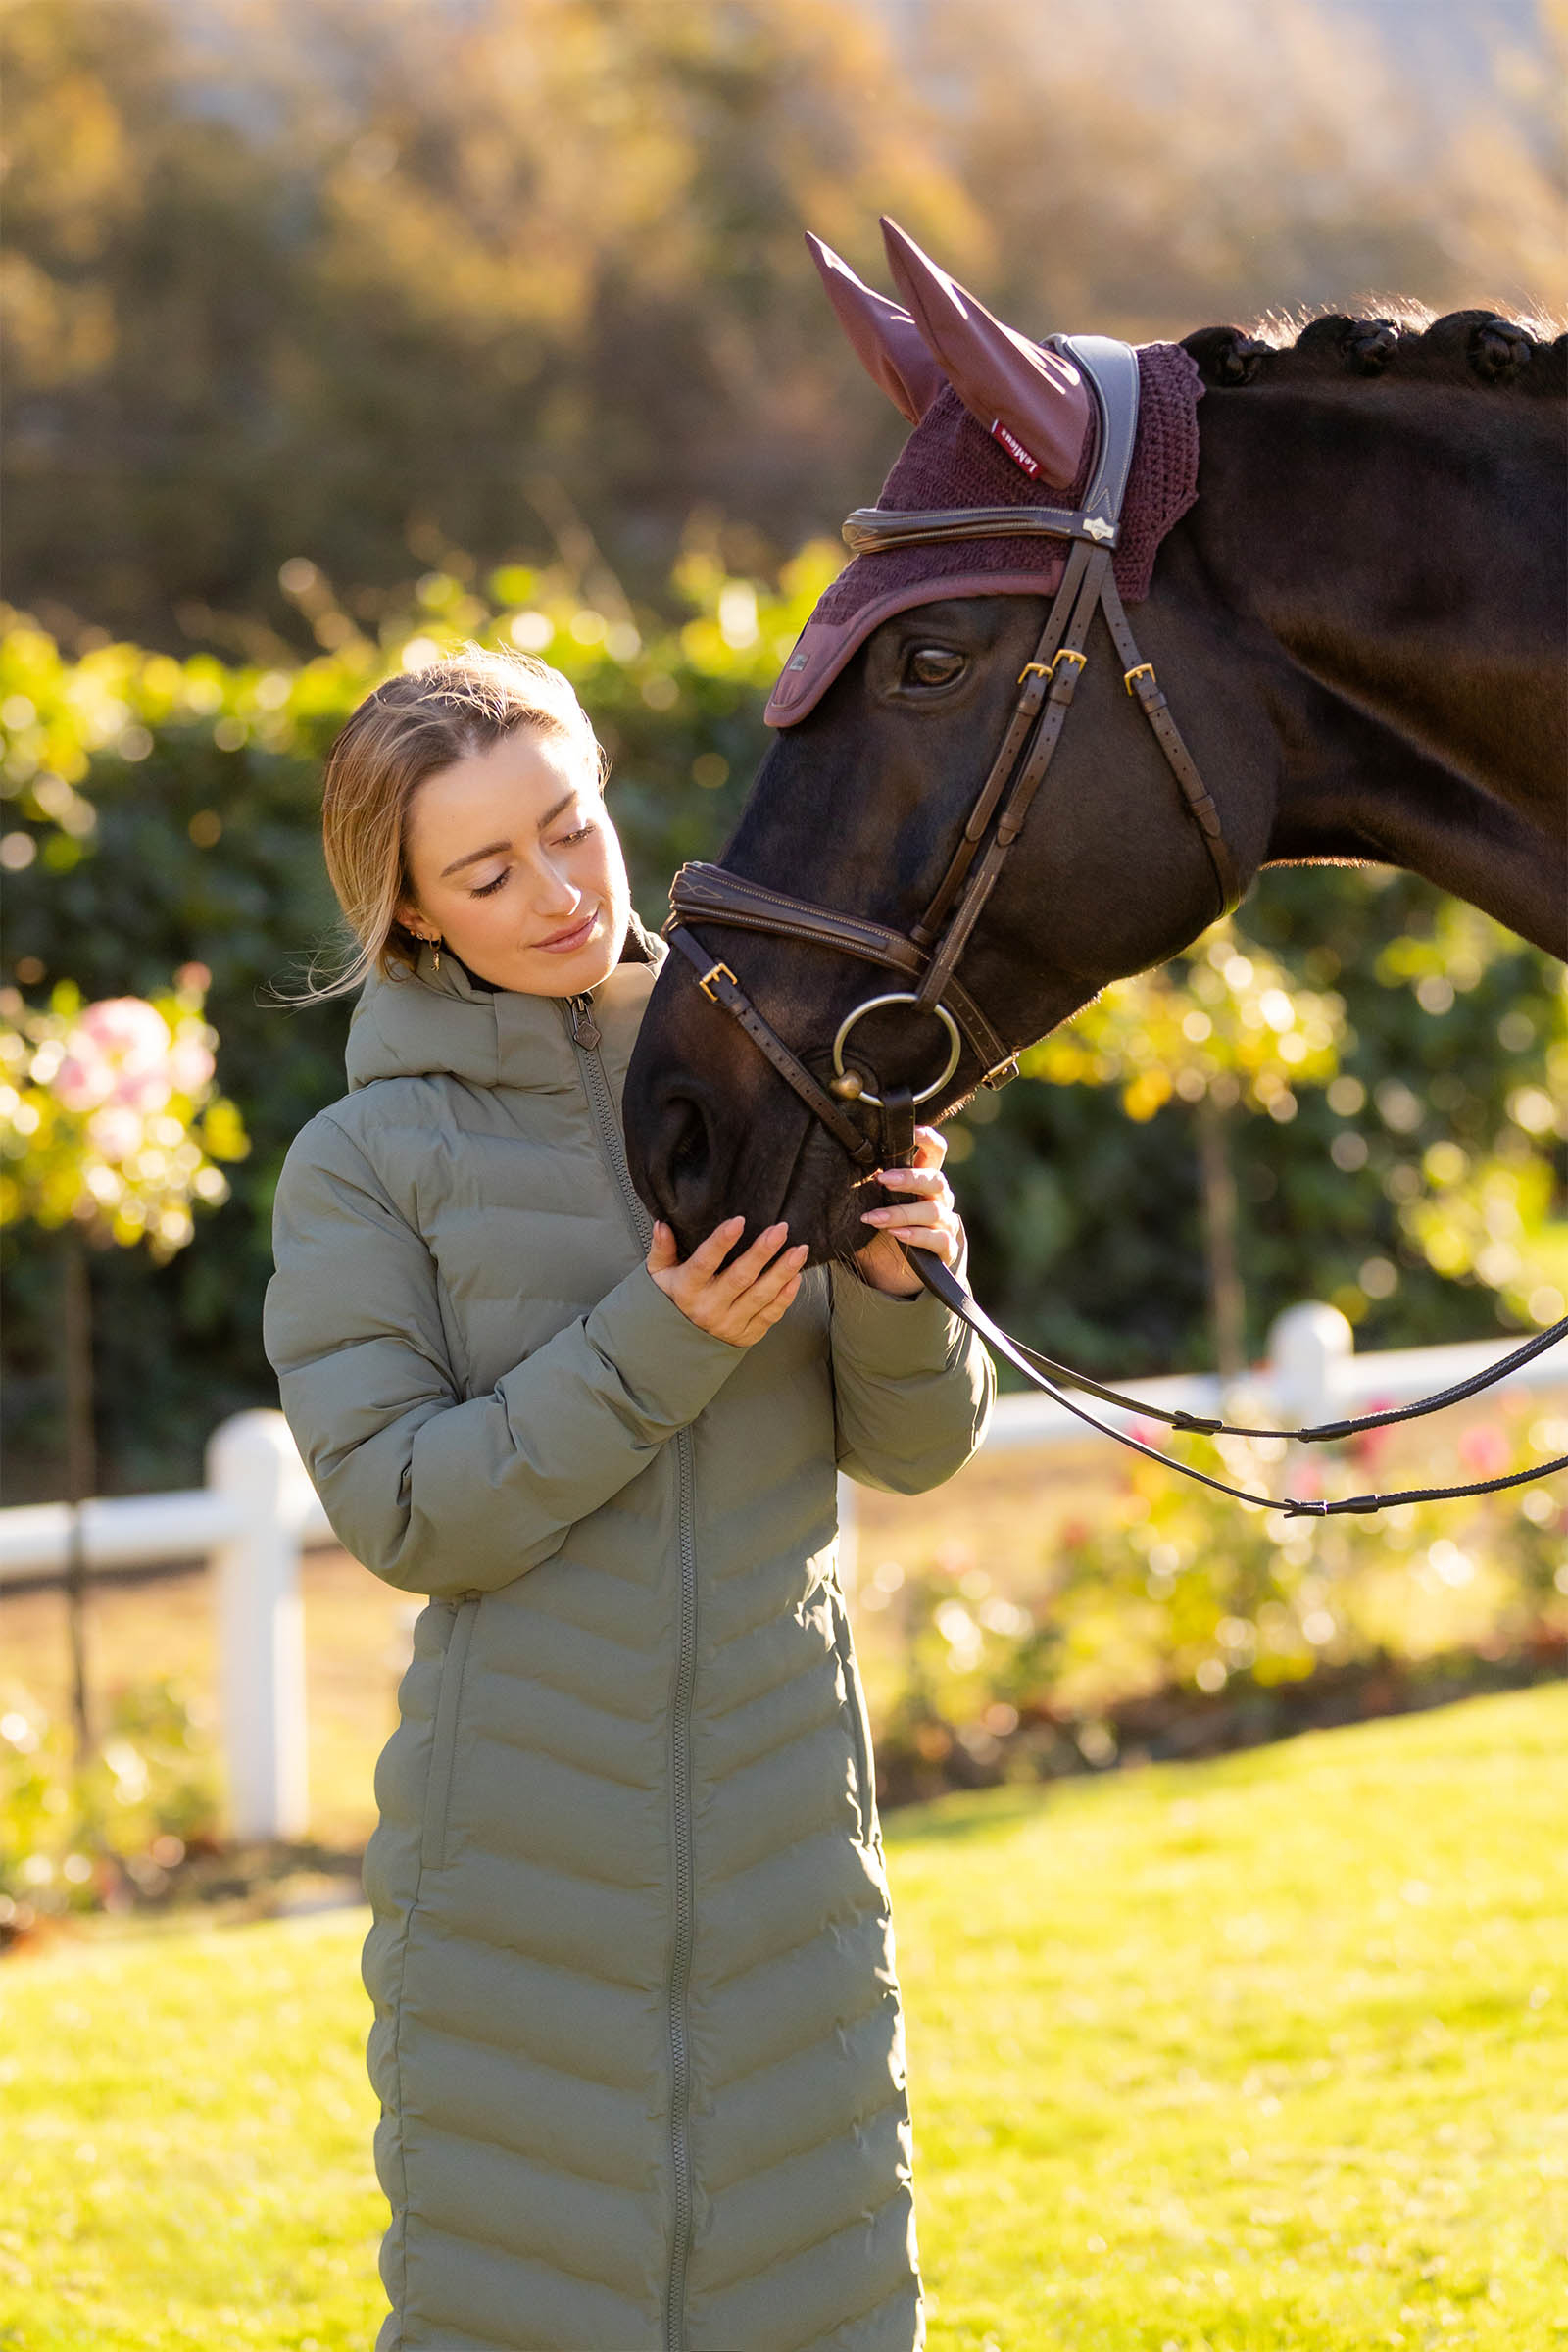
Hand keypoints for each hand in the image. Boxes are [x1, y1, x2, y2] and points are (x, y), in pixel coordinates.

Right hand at [647, 1216, 807, 1345]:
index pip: (705, 1263)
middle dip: (763, 1251)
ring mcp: (729, 1323)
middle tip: (779, 1230)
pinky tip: (795, 1278)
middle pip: (740, 1277)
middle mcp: (709, 1308)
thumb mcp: (659, 1274)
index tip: (738, 1221)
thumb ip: (662, 1248)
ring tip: (798, 1251)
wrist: (677, 1346)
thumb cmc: (671, 1303)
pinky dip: (786, 1297)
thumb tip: (663, 1225)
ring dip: (783, 1271)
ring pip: (761, 1296)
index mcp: (687, 1289)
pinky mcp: (746, 1334)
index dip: (722, 1241)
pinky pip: (770, 1315)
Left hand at [855, 1126, 963, 1295]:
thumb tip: (842, 1161)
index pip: (935, 1151)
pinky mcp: (945, 1249)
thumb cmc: (882, 1229)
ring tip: (874, 1218)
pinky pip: (938, 1239)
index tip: (913, 1132)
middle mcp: (939, 1198)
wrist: (891, 1271)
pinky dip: (916, 1235)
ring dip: (900, 1212)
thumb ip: (870, 1184)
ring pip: (932, 1211)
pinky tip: (896, 1234)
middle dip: (909, 1178)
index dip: (928, 1138)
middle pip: (935, 1179)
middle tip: (882, 1180)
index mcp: (924, 1179)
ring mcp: (945, 1223)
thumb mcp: (874, 1203)